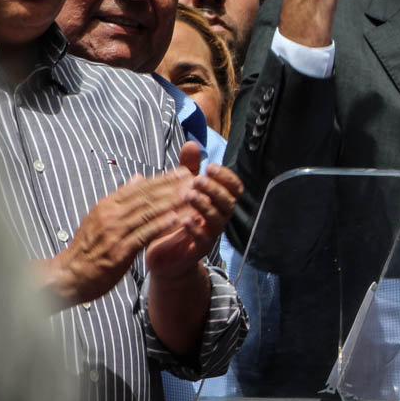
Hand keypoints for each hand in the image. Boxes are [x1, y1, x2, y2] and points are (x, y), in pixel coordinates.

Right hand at [38, 166, 195, 306]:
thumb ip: (120, 198)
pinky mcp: (119, 251)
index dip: (163, 179)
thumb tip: (137, 177)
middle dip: (172, 186)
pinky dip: (162, 225)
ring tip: (192, 195)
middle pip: (146, 197)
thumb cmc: (87, 248)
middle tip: (194, 178)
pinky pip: (144, 235)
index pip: (140, 187)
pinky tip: (178, 219)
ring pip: (148, 213)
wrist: (68, 276)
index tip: (183, 171)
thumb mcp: (100, 217)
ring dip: (172, 203)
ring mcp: (114, 232)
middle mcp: (110, 215)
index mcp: (107, 205)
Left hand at [145, 141, 243, 281]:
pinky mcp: (200, 250)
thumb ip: (189, 169)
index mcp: (217, 202)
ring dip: (205, 205)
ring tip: (188, 196)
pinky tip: (183, 219)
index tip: (209, 167)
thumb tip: (191, 143)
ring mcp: (211, 234)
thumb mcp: (181, 191)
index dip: (226, 176)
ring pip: (218, 219)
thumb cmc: (175, 220)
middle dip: (215, 189)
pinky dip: (195, 228)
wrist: (165, 257)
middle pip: (229, 201)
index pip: (234, 187)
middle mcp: (219, 217)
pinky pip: (204, 239)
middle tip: (198, 180)